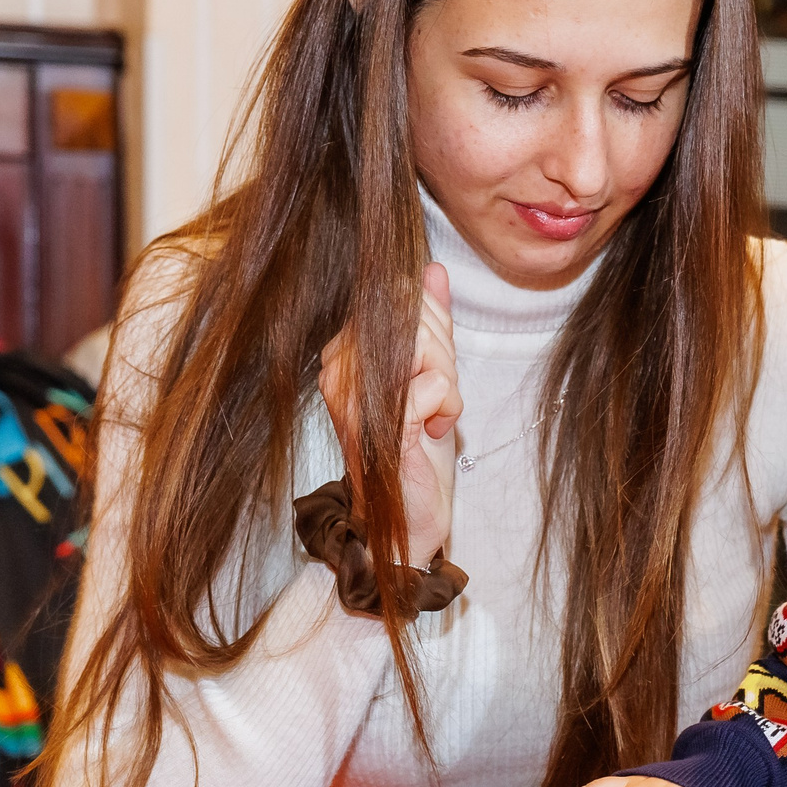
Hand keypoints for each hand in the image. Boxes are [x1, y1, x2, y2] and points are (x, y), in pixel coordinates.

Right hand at [320, 262, 460, 559]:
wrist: (409, 517)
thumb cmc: (417, 449)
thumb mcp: (431, 374)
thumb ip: (429, 321)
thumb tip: (432, 270)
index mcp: (345, 350)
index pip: (401, 297)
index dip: (434, 327)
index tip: (433, 370)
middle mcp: (338, 368)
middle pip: (415, 316)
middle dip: (444, 356)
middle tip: (435, 399)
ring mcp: (353, 396)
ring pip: (425, 348)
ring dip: (447, 385)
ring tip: (433, 417)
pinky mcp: (378, 423)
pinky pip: (433, 386)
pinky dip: (448, 409)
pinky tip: (432, 434)